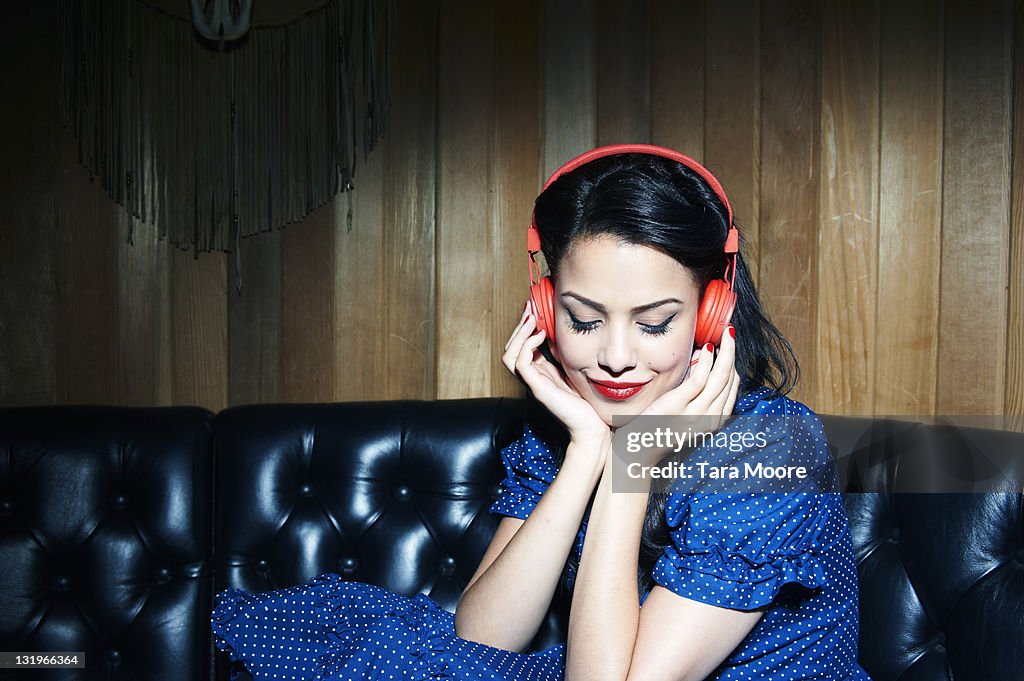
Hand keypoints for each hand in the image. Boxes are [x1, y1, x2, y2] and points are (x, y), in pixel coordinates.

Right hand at [502, 305, 608, 444]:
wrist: (592, 426)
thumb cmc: (586, 401)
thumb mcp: (574, 369)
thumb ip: (564, 354)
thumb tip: (560, 334)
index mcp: (539, 373)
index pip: (520, 348)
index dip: (524, 329)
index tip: (534, 310)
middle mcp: (532, 378)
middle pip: (510, 349)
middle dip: (518, 327)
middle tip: (529, 310)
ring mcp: (533, 383)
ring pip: (509, 355)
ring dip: (518, 334)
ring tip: (531, 320)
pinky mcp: (538, 388)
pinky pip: (520, 363)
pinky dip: (527, 345)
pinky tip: (540, 335)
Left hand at [642, 324, 739, 428]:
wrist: (638, 452)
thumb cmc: (658, 430)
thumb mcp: (685, 412)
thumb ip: (695, 392)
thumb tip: (702, 361)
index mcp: (714, 421)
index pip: (732, 388)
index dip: (733, 364)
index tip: (729, 346)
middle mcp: (709, 419)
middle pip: (729, 380)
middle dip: (732, 353)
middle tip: (730, 332)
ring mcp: (694, 414)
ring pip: (720, 378)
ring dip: (725, 352)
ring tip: (724, 333)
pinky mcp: (677, 406)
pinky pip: (699, 380)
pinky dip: (706, 362)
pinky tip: (706, 348)